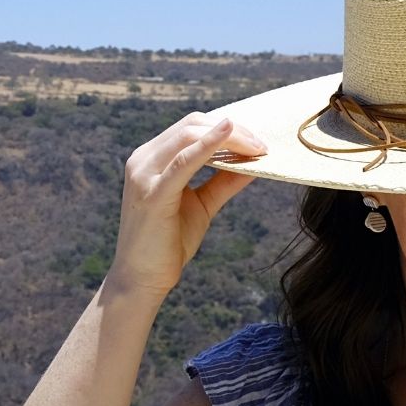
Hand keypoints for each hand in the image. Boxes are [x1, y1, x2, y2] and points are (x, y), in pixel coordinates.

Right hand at [107, 112, 267, 298]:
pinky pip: (183, 162)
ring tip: (257, 148)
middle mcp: (142, 160)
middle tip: (264, 145)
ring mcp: (143, 175)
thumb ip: (224, 181)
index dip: (226, 128)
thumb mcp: (202, 205)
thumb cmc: (168, 244)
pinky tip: (229, 134)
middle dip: (233, 131)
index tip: (258, 140)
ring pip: (188, 135)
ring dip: (229, 138)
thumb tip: (254, 162)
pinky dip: (208, 145)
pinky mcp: (152, 194)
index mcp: (151, 159)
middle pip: (191, 126)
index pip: (190, 127)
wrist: (141, 279)